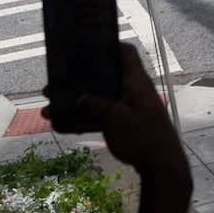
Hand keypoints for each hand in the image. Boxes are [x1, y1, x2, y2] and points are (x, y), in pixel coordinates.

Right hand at [53, 44, 188, 179]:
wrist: (162, 167)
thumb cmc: (142, 138)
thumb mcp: (113, 118)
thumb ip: (93, 104)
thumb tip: (78, 98)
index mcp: (136, 82)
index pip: (126, 53)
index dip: (107, 45)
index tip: (85, 47)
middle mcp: (135, 91)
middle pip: (106, 76)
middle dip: (80, 79)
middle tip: (57, 83)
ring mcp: (132, 107)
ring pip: (101, 97)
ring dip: (78, 101)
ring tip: (51, 106)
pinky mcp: (129, 123)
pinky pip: (103, 114)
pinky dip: (86, 116)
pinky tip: (64, 124)